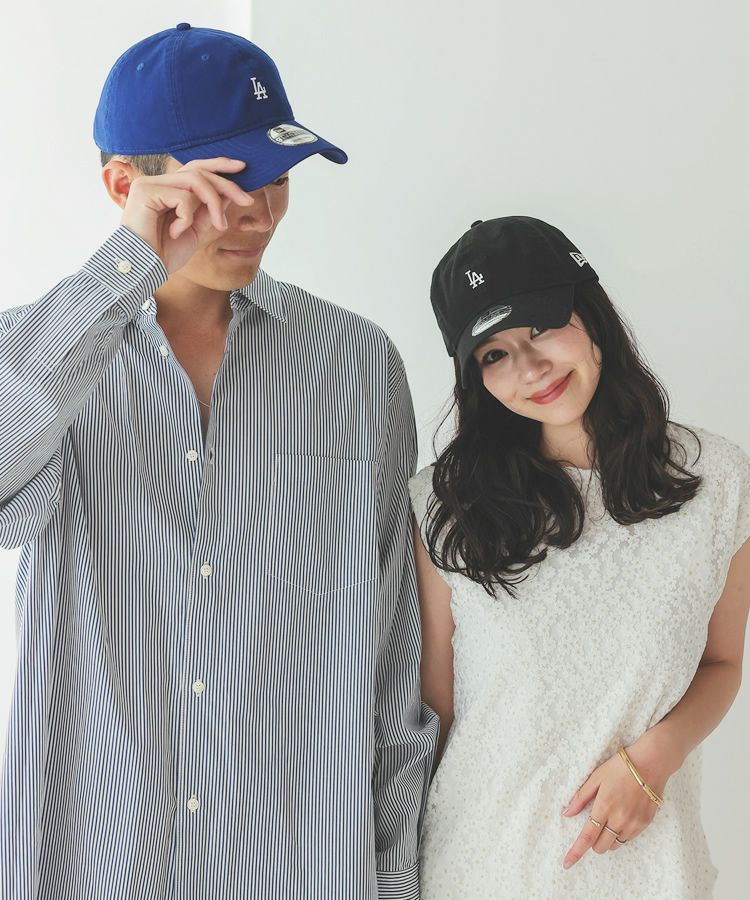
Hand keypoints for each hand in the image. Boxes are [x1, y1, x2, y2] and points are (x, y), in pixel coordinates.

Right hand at [120, 157, 254, 272]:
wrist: (142, 270)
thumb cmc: (164, 254)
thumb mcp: (195, 231)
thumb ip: (209, 211)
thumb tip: (229, 192)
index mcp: (166, 189)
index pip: (195, 169)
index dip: (218, 165)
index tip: (242, 167)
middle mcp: (156, 182)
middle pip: (198, 171)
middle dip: (227, 185)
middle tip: (247, 201)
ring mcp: (149, 184)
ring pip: (195, 181)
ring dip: (214, 204)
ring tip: (219, 227)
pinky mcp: (145, 191)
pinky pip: (182, 197)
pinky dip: (187, 217)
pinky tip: (176, 232)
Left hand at [560, 730, 681, 869]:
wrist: (651, 763)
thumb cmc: (620, 767)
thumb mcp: (596, 776)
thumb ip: (581, 797)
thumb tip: (567, 813)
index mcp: (604, 806)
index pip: (587, 836)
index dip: (576, 852)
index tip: (566, 864)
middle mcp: (619, 819)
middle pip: (601, 846)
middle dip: (594, 842)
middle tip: (594, 826)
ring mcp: (634, 823)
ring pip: (615, 844)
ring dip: (608, 838)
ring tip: (609, 819)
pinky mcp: (645, 824)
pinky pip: (628, 838)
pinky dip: (621, 834)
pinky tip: (621, 818)